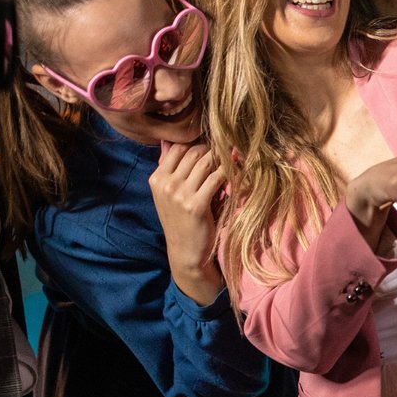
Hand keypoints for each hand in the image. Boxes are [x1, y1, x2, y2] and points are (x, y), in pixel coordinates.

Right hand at [149, 140, 226, 302]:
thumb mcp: (169, 195)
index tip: (213, 148)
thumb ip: (172, 170)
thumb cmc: (182, 222)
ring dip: (223, 158)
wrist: (186, 253)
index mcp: (156, 178)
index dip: (197, 144)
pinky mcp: (196, 204)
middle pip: (193, 151)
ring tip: (235, 159)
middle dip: (213, 150)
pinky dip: (231, 171)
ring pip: (206, 161)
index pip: (177, 147)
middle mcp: (165, 183)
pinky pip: (217, 177)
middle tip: (228, 152)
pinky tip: (239, 172)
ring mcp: (179, 194)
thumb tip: (175, 142)